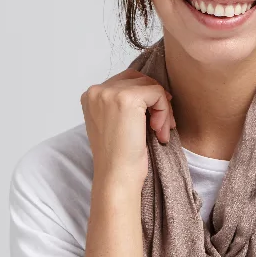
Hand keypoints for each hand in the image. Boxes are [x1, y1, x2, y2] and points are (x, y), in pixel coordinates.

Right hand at [80, 67, 175, 185]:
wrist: (117, 176)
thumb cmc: (120, 156)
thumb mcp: (116, 122)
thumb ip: (124, 102)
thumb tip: (153, 88)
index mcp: (91, 96)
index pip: (127, 80)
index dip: (146, 97)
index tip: (154, 118)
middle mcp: (97, 91)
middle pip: (140, 80)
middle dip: (156, 102)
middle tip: (161, 126)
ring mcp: (110, 93)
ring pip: (150, 86)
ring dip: (162, 109)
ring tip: (160, 131)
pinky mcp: (127, 98)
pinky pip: (158, 93)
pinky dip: (164, 112)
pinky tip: (158, 131)